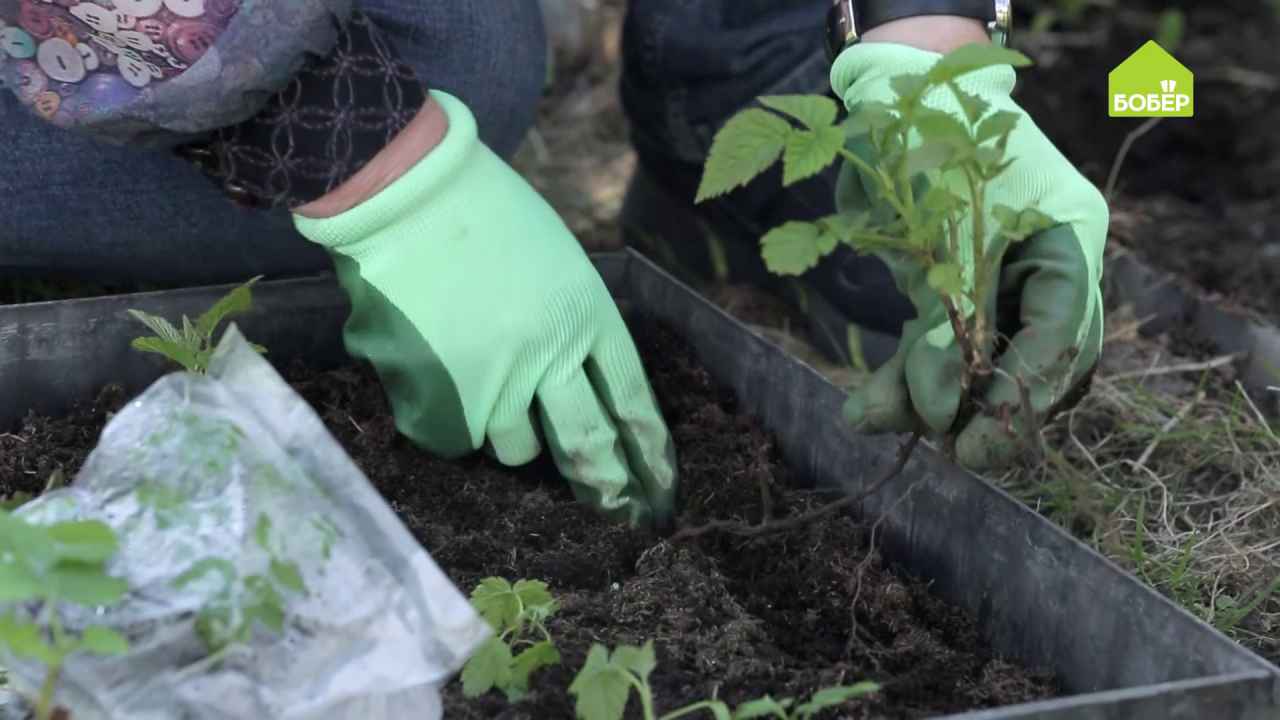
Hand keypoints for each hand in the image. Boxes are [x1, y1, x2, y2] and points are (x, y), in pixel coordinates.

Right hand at [293, 92, 676, 529]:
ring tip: (488, 386)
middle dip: (607, 486)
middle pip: (588, 444)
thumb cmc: (483, 215)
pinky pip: (453, 435)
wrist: (405, 193)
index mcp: (586, 316)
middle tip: (617, 510)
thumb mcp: (557, 262)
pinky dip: (450, 416)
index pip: (631, 403)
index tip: (659, 487)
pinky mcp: (434, 397)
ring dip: (511, 430)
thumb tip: (571, 388)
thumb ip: (570, 326)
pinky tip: (436, 371)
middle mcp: (548, 358)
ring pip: (515, 448)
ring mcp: (490, 383)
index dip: (648, 452)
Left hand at [831, 43, 1108, 470]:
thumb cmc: (928, 141)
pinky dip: (908, 380)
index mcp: (1069, 235)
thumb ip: (946, 326)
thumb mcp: (942, 233)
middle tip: (949, 450)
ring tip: (880, 418)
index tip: (976, 441)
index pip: (1063, 332)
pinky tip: (870, 408)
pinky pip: (942, 351)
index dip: (1022, 393)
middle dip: (989, 408)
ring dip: (935, 400)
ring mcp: (1002, 279)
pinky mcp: (953, 292)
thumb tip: (938, 414)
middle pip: (1037, 362)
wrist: (889, 92)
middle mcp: (1046, 263)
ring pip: (985, 366)